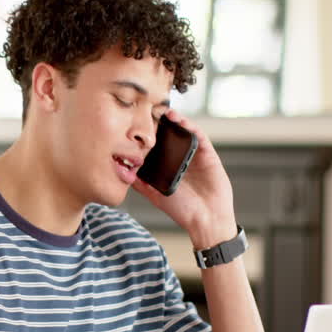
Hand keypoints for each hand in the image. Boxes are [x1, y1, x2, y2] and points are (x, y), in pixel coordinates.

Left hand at [130, 112, 237, 247]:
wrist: (205, 220)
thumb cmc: (182, 210)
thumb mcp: (155, 194)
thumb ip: (141, 183)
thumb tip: (122, 172)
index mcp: (170, 166)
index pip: (159, 145)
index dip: (150, 135)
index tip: (137, 125)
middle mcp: (182, 158)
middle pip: (171, 135)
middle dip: (161, 123)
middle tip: (150, 112)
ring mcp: (195, 156)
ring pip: (185, 132)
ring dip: (175, 120)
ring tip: (164, 112)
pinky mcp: (208, 155)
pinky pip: (199, 137)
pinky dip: (190, 127)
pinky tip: (180, 121)